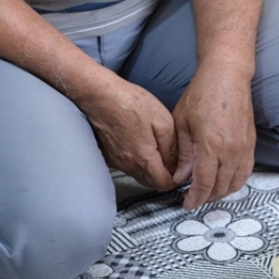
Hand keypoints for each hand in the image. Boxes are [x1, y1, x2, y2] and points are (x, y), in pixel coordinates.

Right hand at [78, 75, 178, 191]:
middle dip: (163, 174)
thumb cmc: (129, 103)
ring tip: (154, 147)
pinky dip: (135, 160)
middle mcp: (128, 165)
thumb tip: (176, 165)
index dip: (175, 179)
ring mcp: (116, 161)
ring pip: (139, 174)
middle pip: (151, 182)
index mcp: (144, 159)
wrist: (99, 94)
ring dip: (149, 167)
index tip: (179, 169)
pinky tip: (138, 143)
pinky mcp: (108, 154)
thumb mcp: (164, 122)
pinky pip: (126, 165)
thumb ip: (172, 149)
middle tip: (169, 158)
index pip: (164, 185)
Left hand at [171, 69, 255, 210]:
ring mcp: (244, 148)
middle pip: (221, 187)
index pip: (204, 183)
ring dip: (222, 192)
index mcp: (211, 146)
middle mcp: (231, 151)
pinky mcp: (251, 144)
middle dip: (207, 198)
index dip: (195, 198)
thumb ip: (183, 153)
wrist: (227, 76)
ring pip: (236, 183)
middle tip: (195, 199)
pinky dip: (235, 182)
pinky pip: (245, 172)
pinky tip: (224, 181)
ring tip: (209, 193)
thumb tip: (181, 177)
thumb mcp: (182, 123)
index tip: (187, 204)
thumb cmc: (202, 94)